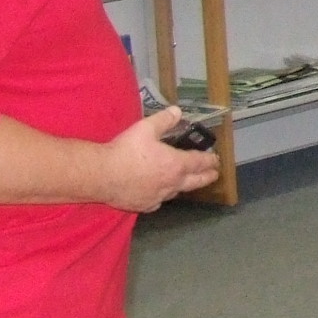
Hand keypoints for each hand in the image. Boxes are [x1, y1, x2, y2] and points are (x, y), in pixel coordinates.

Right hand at [101, 108, 220, 212]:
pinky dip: (162, 196)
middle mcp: (172, 183)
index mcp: (176, 164)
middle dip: (207, 177)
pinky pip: (159, 202)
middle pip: (196, 181)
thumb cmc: (126, 151)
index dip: (210, 160)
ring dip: (185, 186)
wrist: (101, 175)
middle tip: (214, 174)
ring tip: (187, 182)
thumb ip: (164, 120)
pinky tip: (159, 195)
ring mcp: (159, 196)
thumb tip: (177, 111)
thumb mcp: (145, 128)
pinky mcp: (144, 205)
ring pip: (178, 192)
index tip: (216, 159)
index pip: (200, 162)